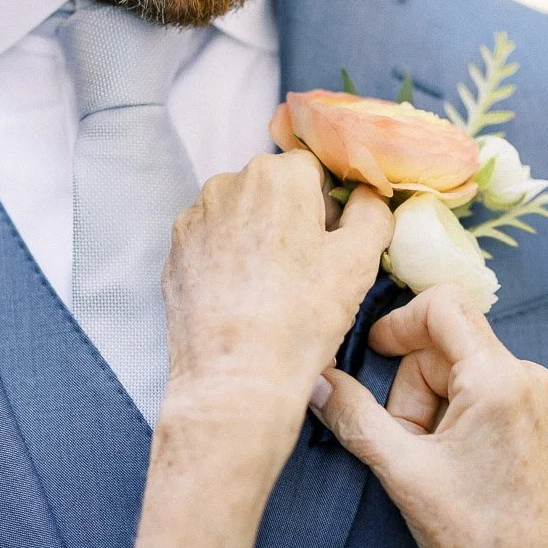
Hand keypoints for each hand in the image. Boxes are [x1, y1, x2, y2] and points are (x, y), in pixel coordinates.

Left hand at [162, 152, 392, 452]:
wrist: (235, 377)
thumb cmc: (302, 318)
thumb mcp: (359, 261)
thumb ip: (372, 211)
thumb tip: (368, 194)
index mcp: (279, 174)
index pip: (315, 170)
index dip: (329, 207)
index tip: (331, 245)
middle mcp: (229, 182)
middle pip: (274, 189)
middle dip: (291, 219)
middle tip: (305, 272)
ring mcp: (195, 216)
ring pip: (240, 214)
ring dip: (257, 237)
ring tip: (270, 289)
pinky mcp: (175, 250)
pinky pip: (212, 241)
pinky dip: (228, 259)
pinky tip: (241, 297)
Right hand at [311, 283, 547, 547]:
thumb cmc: (471, 533)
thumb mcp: (401, 471)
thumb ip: (354, 416)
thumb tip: (315, 380)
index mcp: (499, 380)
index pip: (445, 305)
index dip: (400, 324)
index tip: (374, 353)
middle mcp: (535, 379)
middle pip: (452, 348)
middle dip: (416, 388)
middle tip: (406, 444)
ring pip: (474, 374)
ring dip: (441, 407)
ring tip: (437, 463)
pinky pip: (502, 395)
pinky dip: (472, 418)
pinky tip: (466, 465)